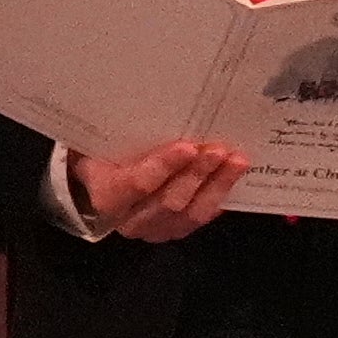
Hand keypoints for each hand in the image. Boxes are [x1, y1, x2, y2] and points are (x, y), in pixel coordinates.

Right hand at [65, 137, 242, 242]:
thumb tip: (160, 106)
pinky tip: (233, 177)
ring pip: (191, 214)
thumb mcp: (106, 141)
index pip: (137, 184)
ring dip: (217, 186)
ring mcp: (154, 229)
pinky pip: (202, 218)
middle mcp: (130, 220)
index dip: (164, 166)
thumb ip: (126, 133)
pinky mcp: (175, 231)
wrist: (100, 180)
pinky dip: (220, 196)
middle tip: (218, 150)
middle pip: (169, 202)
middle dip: (197, 174)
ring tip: (236, 161)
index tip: (187, 146)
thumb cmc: (104, 153)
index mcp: (107, 195)